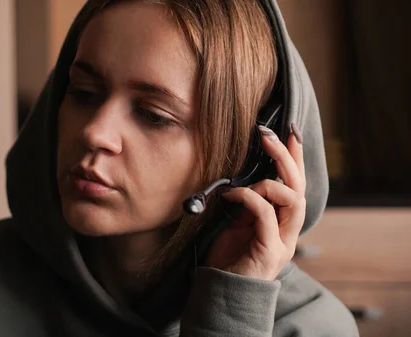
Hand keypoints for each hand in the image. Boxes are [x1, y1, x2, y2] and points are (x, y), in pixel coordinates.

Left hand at [205, 123, 305, 280]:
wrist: (221, 290)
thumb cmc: (228, 256)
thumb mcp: (238, 222)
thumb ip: (248, 202)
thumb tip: (244, 174)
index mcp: (282, 222)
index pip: (295, 184)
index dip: (294, 157)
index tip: (289, 131)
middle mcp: (288, 230)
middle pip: (299, 187)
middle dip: (286, 156)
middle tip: (269, 134)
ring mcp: (282, 241)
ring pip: (294, 200)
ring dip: (272, 181)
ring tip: (248, 180)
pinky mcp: (270, 251)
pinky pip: (267, 215)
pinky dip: (250, 198)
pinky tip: (232, 194)